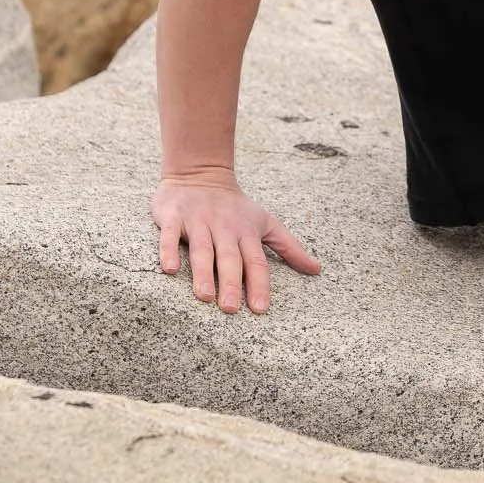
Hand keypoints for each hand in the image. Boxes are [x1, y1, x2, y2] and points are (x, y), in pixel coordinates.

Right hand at [151, 176, 321, 313]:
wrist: (200, 173)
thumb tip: (316, 270)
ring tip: (204, 296)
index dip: (259, 285)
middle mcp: (224, 228)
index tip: (260, 309)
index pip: (256, 261)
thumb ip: (289, 248)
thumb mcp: (266, 223)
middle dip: (231, 283)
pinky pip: (169, 235)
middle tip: (231, 308)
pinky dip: (168, 251)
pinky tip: (170, 270)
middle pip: (229, 258)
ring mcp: (198, 222)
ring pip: (202, 249)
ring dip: (203, 272)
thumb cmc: (236, 207)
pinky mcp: (174, 217)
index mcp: (246, 232)